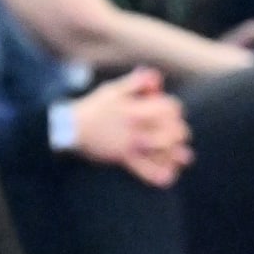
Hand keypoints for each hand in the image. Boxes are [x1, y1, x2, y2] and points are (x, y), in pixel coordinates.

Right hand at [68, 67, 190, 186]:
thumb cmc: (94, 107)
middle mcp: (134, 127)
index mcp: (134, 108)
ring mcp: (129, 144)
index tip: (172, 112)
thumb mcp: (113, 89)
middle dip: (179, 132)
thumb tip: (157, 78)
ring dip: (175, 154)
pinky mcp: (123, 158)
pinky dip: (159, 175)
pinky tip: (170, 175)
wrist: (70, 128)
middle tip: (179, 134)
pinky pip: (145, 170)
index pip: (167, 108)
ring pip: (162, 151)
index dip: (174, 109)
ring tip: (184, 156)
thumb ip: (136, 82)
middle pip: (170, 130)